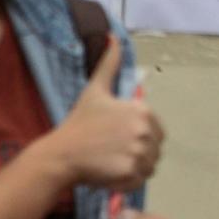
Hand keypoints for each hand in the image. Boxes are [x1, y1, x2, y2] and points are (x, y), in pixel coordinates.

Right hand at [42, 44, 162, 191]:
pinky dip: (129, 182)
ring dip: (134, 168)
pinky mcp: (130, 172)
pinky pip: (141, 181)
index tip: (119, 141)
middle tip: (113, 154)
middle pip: (155, 149)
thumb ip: (109, 64)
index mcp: (142, 111)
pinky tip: (111, 175)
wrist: (61, 154)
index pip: (157, 131)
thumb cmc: (79, 123)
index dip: (140, 137)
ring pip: (149, 166)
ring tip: (111, 164)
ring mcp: (139, 152)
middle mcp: (145, 130)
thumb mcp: (95, 90)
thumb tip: (114, 37)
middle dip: (138, 153)